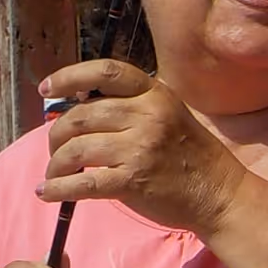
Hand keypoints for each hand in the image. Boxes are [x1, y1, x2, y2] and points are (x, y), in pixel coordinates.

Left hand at [38, 60, 244, 232]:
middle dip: (56, 134)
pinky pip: (83, 184)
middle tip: (54, 148)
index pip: (106, 72)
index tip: (47, 89)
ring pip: (76, 149)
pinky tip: (47, 193)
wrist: (220, 194)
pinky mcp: (134, 181)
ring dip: (55, 164)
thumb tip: (78, 108)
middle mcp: (147, 116)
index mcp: (155, 95)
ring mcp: (140, 148)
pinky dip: (58, 189)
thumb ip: (133, 106)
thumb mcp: (170, 115)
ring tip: (53, 174)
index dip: (69, 76)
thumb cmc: (192, 157)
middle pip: (80, 115)